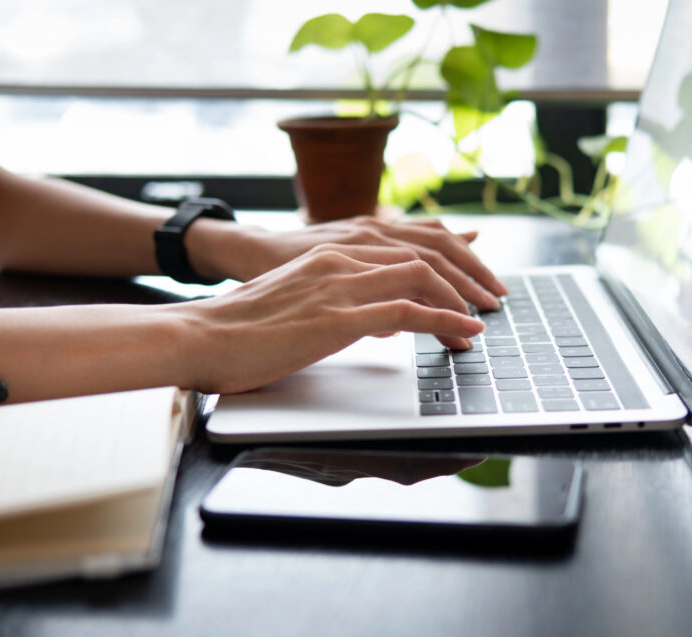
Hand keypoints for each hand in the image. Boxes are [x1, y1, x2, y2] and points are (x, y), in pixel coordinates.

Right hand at [175, 244, 484, 394]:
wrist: (199, 335)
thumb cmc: (242, 328)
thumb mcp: (299, 301)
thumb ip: (337, 301)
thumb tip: (373, 319)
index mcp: (332, 254)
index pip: (406, 245)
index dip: (447, 260)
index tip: (470, 279)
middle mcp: (341, 259)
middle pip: (425, 253)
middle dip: (466, 276)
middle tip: (491, 297)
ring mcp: (340, 285)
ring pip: (423, 277)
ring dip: (462, 299)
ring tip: (484, 320)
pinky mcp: (338, 317)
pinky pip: (408, 311)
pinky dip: (445, 321)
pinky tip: (465, 333)